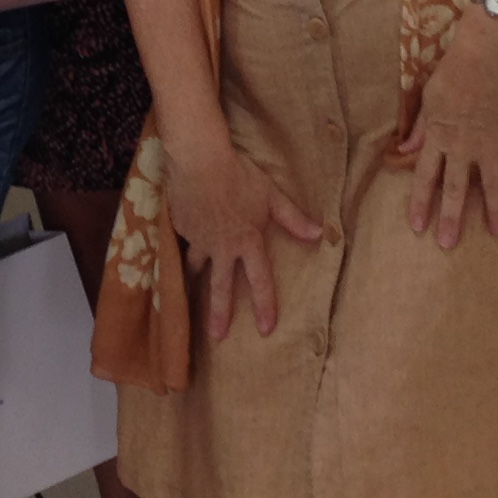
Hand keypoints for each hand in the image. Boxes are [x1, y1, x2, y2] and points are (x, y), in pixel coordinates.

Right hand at [167, 137, 324, 340]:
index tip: (266, 329)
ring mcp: (198, 239)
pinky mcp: (180, 227)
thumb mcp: (271, 196)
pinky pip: (182, 243)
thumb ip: (293, 218)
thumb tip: (319, 235)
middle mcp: (222, 248)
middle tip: (218, 336)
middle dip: (220, 314)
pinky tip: (178, 252)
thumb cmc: (239, 175)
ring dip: (195, 284)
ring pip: (196, 268)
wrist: (198, 161)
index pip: (259, 281)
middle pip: (221, 287)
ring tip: (190, 297)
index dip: (264, 305)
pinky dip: (183, 249)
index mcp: (247, 242)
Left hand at [395, 16, 497, 246]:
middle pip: (456, 189)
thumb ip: (419, 127)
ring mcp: (490, 142)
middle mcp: (463, 146)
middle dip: (452, 219)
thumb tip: (404, 148)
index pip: (425, 178)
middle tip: (449, 244)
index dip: (421, 203)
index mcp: (438, 138)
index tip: (419, 227)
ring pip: (493, 183)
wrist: (487, 54)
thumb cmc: (452, 71)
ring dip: (496, 210)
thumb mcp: (427, 98)